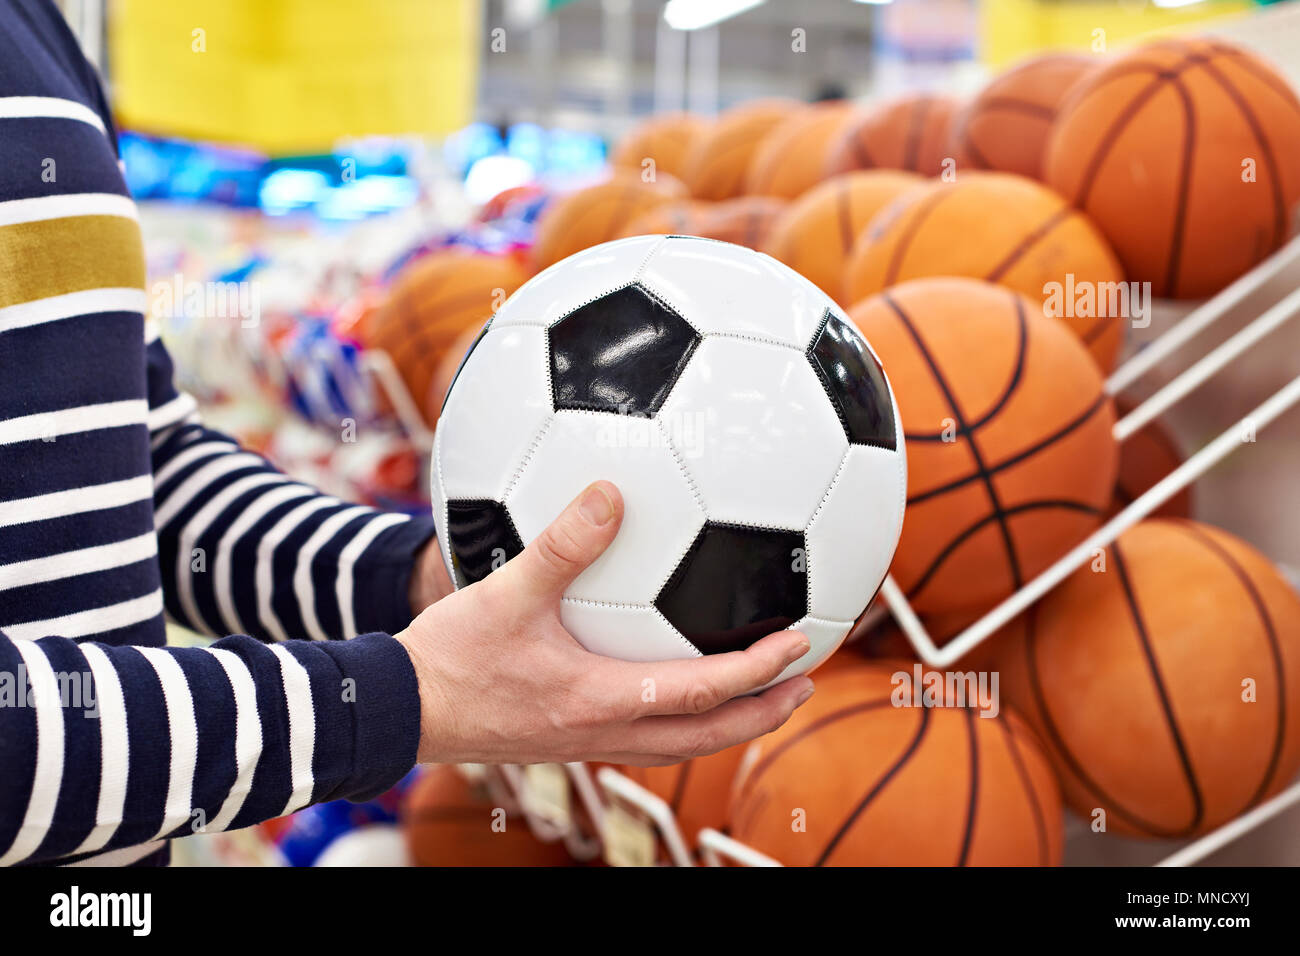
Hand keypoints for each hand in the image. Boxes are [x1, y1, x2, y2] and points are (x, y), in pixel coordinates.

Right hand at [395, 481, 814, 765]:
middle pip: (708, 735)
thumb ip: (562, 544)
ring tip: (760, 694)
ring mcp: (587, 740)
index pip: (706, 691)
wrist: (399, 711)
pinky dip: (681, 717)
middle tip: (805, 684)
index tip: (801, 644)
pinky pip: (644, 734)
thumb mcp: (507, 593)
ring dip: (729, 720)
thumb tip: (609, 493)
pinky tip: (672, 684)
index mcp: (604, 699)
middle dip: (763, 711)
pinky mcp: (567, 736)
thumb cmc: (451, 658)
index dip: (760, 671)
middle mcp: (605, 730)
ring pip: (679, 743)